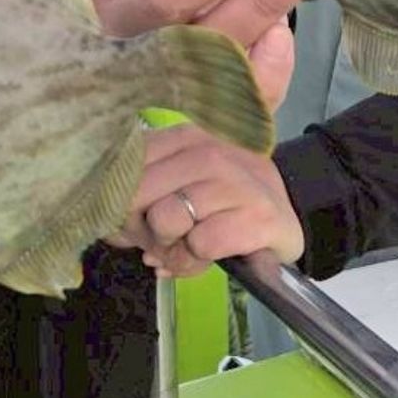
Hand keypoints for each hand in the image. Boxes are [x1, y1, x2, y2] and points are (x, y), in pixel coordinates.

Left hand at [113, 123, 305, 278]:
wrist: (290, 207)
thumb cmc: (224, 196)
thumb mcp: (182, 180)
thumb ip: (142, 192)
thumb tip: (108, 227)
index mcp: (183, 135)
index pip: (125, 166)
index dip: (115, 203)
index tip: (129, 220)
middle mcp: (208, 149)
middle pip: (137, 195)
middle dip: (139, 229)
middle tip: (158, 240)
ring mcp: (234, 181)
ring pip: (166, 221)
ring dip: (170, 249)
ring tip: (186, 248)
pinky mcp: (257, 216)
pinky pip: (200, 246)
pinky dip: (195, 262)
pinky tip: (208, 256)